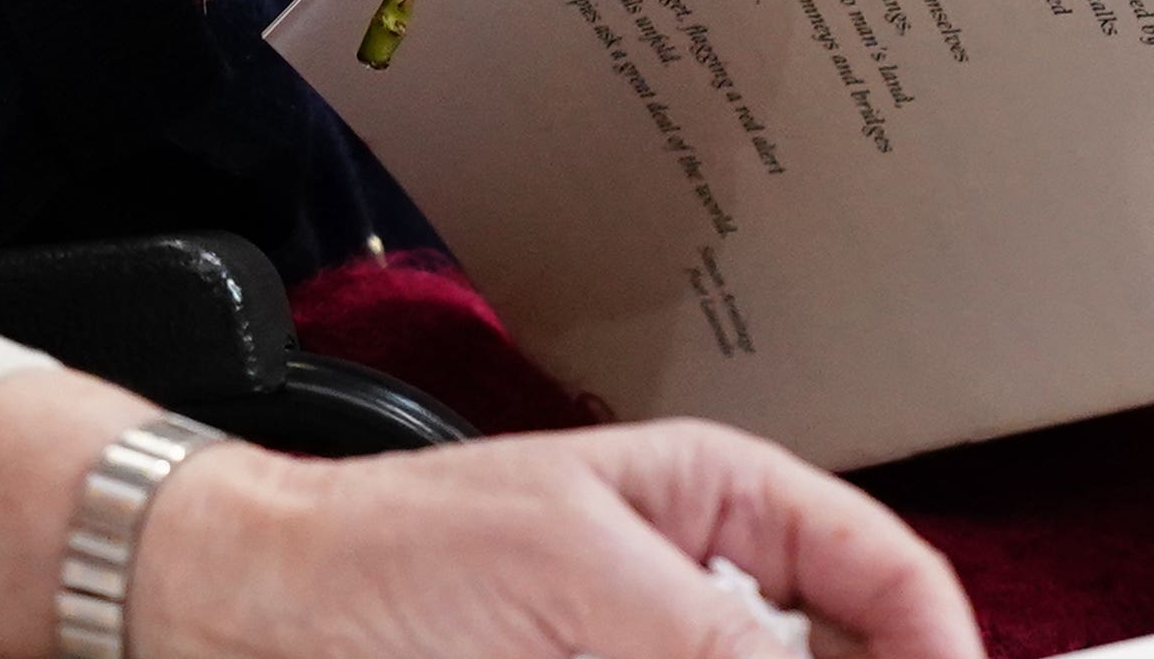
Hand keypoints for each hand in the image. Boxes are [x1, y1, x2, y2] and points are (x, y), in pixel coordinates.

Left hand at [0, 371, 980, 658]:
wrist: (218, 620)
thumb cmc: (375, 562)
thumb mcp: (579, 589)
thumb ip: (720, 648)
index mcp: (718, 509)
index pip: (885, 578)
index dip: (935, 644)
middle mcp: (694, 598)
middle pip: (823, 653)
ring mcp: (638, 655)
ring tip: (585, 650)